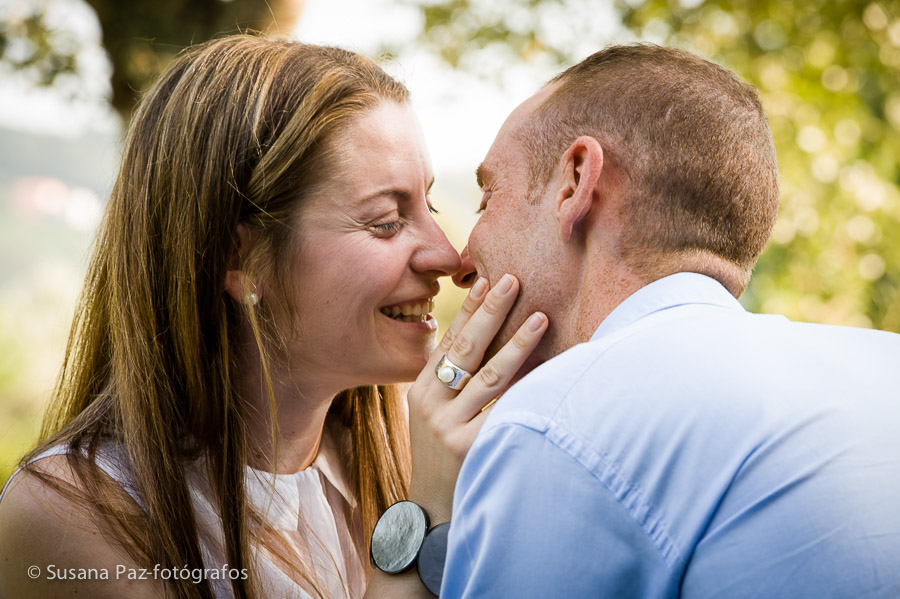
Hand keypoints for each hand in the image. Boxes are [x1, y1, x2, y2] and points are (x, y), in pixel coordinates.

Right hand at [406, 274, 547, 522]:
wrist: (430, 512)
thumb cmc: (439, 457)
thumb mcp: (431, 416)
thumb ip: (449, 383)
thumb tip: (480, 340)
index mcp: (421, 390)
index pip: (449, 340)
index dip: (470, 309)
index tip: (489, 280)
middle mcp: (432, 404)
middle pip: (468, 348)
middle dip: (492, 311)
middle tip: (514, 281)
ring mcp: (450, 426)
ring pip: (491, 376)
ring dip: (518, 344)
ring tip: (541, 318)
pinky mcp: (470, 447)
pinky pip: (505, 411)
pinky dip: (527, 387)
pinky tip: (547, 369)